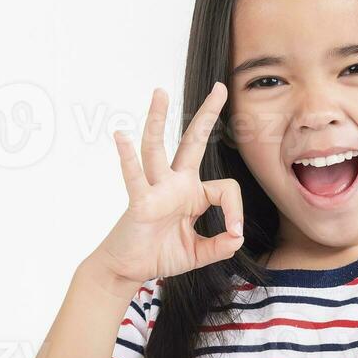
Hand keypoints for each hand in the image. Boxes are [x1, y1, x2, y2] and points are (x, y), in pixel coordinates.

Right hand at [82, 82, 244, 290]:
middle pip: (193, 141)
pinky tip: (121, 136)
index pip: (226, 188)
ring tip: (160, 93)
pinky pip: (135, 177)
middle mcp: (175, 184)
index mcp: (192, 193)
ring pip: (157, 149)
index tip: (234, 233)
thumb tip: (237, 237)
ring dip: (157, 120)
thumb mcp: (200, 253)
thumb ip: (221, 245)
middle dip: (207, 115)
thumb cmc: (159, 255)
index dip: (235, 210)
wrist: (128, 269)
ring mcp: (156, 190)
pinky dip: (127, 157)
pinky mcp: (140, 202)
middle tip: (219, 87)